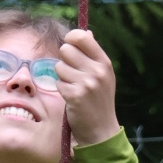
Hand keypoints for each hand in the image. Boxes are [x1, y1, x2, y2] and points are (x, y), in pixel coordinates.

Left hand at [56, 27, 119, 147]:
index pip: (82, 37)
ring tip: (74, 88)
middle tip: (72, 74)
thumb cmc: (99, 101)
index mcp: (104, 62)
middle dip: (64, 61)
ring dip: (62, 77)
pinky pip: (58, 83)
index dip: (71, 39)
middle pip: (66, 50)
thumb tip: (86, 32)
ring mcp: (87, 83)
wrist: (101, 130)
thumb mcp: (103, 76)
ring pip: (59, 67)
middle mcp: (97, 70)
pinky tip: (71, 98)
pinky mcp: (75, 95)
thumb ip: (93, 55)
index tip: (69, 47)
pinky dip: (62, 90)